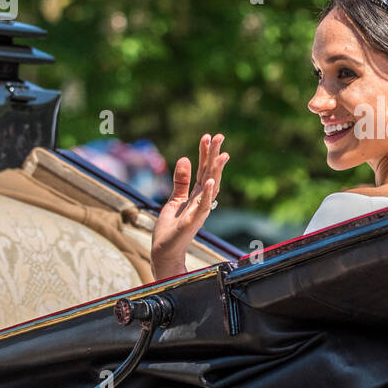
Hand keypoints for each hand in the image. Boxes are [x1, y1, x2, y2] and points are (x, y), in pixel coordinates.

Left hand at [151, 134, 228, 279]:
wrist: (165, 251)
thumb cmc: (171, 228)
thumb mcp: (174, 199)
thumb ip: (181, 180)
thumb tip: (183, 158)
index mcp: (197, 195)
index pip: (204, 170)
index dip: (206, 153)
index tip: (208, 136)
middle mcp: (202, 201)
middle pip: (210, 173)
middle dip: (214, 155)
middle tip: (219, 136)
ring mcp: (200, 210)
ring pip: (211, 187)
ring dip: (217, 171)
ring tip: (222, 154)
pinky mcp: (194, 221)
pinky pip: (204, 206)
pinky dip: (209, 194)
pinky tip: (211, 182)